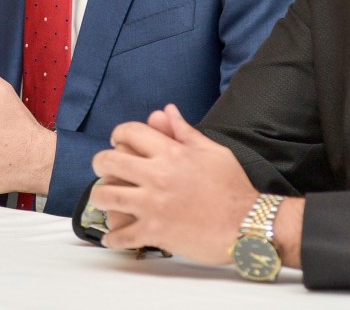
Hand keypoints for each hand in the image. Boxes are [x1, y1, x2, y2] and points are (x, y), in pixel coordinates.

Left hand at [90, 104, 256, 263]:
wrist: (248, 224)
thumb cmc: (233, 186)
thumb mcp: (212, 151)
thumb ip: (185, 132)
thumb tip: (168, 111)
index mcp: (171, 152)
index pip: (130, 132)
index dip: (119, 134)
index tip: (118, 142)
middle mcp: (157, 175)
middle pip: (109, 161)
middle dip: (101, 163)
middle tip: (103, 170)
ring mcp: (153, 204)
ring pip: (107, 195)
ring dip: (101, 197)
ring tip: (104, 200)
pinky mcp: (155, 232)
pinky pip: (122, 235)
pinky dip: (113, 238)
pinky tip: (112, 238)